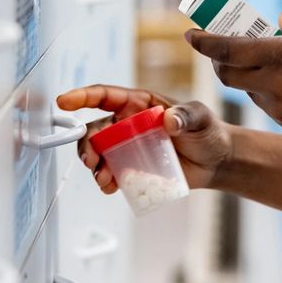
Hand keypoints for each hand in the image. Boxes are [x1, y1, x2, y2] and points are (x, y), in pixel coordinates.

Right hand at [56, 85, 233, 192]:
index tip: (65, 102)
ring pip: (99, 153)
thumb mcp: (200, 118)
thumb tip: (168, 120)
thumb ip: (186, 116)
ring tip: (104, 179)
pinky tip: (111, 186)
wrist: (216, 161)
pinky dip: (106, 180)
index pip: (106, 96)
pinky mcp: (133, 167)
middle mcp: (129, 124)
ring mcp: (129, 147)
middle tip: (91, 160)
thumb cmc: (207, 132)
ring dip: (95, 166)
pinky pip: (111, 172)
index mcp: (140, 103)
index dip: (83, 96)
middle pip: (96, 129)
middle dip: (87, 144)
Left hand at [184, 12, 281, 149]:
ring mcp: (278, 107)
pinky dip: (268, 89)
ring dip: (248, 74)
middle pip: (226, 73)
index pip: (227, 48)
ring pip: (248, 88)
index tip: (190, 34)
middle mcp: (273, 83)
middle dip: (220, 59)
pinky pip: (268, 103)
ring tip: (275, 60)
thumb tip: (280, 19)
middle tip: (227, 45)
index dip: (204, 41)